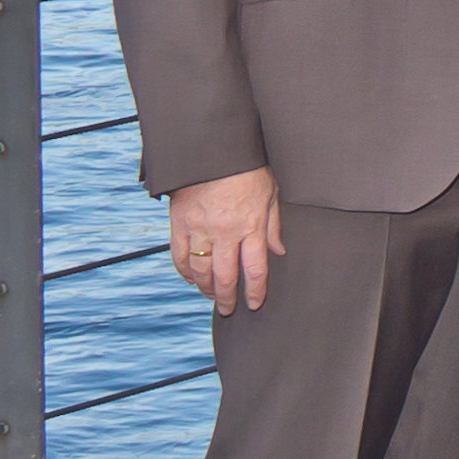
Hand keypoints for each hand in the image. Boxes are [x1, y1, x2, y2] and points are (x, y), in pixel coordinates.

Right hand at [167, 167, 284, 314]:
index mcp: (251, 226)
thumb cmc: (247, 169)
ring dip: (205, 289)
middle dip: (226, 299)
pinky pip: (179, 255)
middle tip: (228, 310)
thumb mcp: (270, 193)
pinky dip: (184, 271)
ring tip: (211, 296)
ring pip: (200, 271)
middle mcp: (225, 231)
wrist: (213, 149)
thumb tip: (279, 252)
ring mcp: (199, 228)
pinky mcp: (179, 223)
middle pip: (224, 277)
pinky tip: (191, 279)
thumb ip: (273, 225)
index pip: (255, 270)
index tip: (254, 304)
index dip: (255, 292)